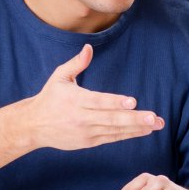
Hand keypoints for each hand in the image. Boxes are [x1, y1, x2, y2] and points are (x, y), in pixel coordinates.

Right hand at [26, 44, 164, 150]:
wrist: (33, 126)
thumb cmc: (50, 98)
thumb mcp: (59, 77)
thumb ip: (76, 64)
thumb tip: (88, 48)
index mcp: (75, 100)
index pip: (98, 101)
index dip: (116, 102)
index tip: (133, 101)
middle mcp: (81, 118)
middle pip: (111, 119)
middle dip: (134, 119)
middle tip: (153, 117)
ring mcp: (86, 132)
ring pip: (115, 131)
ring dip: (137, 128)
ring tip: (155, 124)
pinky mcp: (89, 142)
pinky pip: (112, 138)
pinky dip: (128, 135)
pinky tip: (144, 131)